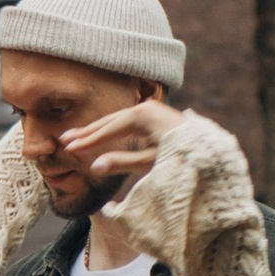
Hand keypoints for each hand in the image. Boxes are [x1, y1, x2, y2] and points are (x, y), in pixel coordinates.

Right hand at [59, 95, 179, 186]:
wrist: (210, 152)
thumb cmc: (182, 159)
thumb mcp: (151, 163)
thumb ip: (122, 163)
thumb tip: (94, 167)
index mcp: (143, 116)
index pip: (109, 129)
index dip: (88, 140)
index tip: (69, 148)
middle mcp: (146, 108)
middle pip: (110, 121)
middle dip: (87, 132)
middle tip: (64, 140)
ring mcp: (151, 110)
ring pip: (117, 121)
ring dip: (97, 130)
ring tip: (76, 137)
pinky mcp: (155, 117)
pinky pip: (127, 123)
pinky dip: (112, 130)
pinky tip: (101, 135)